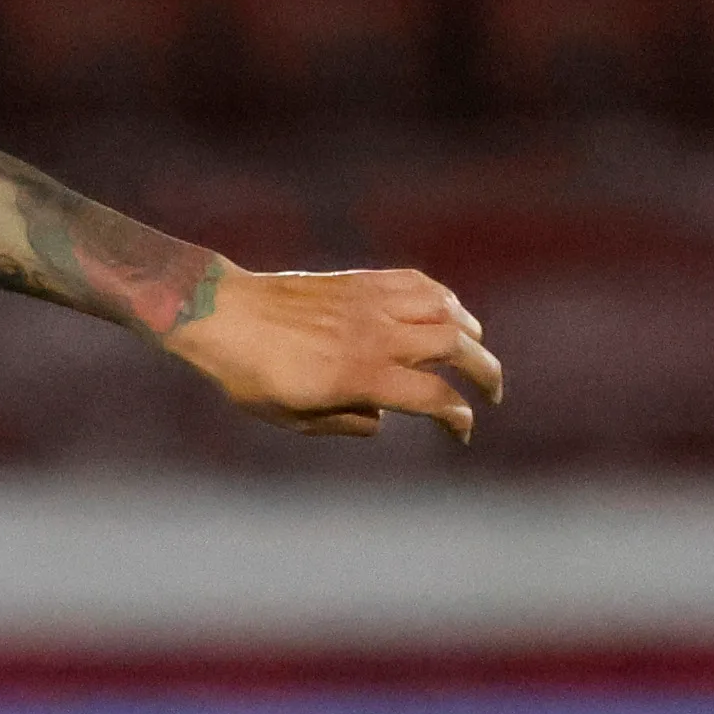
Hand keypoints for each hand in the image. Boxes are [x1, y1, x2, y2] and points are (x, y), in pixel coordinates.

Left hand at [167, 264, 506, 442]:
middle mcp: (376, 337)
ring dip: (471, 333)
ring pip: (447, 310)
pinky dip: (444, 298)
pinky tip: (447, 312)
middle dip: (485, 372)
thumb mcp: (293, 417)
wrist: (222, 315)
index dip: (457, 418)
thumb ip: (346, 423)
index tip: (462, 431)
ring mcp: (371, 304)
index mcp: (360, 377)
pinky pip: (419, 283)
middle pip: (457, 348)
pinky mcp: (362, 281)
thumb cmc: (249, 374)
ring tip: (474, 351)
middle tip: (491, 392)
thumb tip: (382, 419)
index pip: (433, 398)